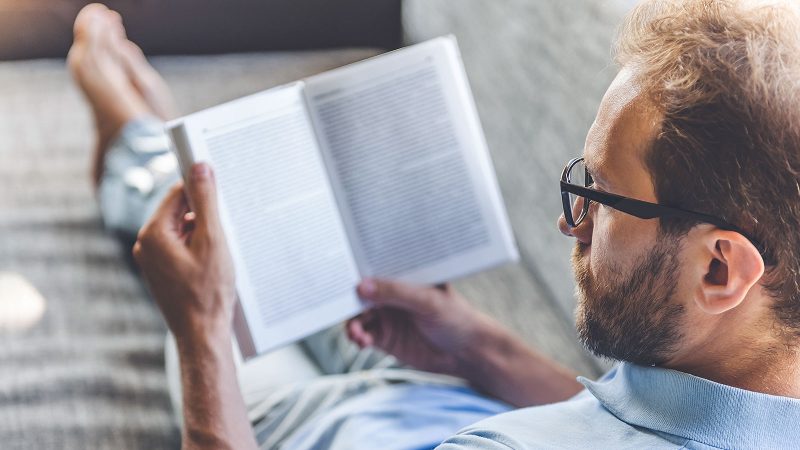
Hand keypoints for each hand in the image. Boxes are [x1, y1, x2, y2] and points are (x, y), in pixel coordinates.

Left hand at [133, 163, 235, 342]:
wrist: (203, 334)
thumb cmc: (208, 292)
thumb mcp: (213, 240)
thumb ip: (206, 201)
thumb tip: (200, 167)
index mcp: (153, 234)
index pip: (176, 193)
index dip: (200, 189)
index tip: (221, 188)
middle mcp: (146, 245)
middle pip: (178, 211)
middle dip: (203, 216)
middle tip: (225, 231)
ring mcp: (152, 260)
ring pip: (181, 229)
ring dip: (203, 233)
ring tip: (220, 254)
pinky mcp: (162, 272)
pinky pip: (181, 247)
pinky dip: (199, 248)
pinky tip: (213, 264)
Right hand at [347, 279, 497, 375]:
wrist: (467, 353)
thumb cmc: (456, 318)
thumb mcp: (428, 301)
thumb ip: (396, 293)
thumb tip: (362, 286)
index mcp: (403, 276)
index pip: (375, 267)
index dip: (357, 269)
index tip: (341, 274)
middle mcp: (392, 294)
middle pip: (361, 293)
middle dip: (348, 299)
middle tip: (338, 305)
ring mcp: (387, 315)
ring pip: (358, 315)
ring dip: (352, 322)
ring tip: (356, 332)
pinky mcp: (385, 337)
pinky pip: (363, 335)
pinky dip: (358, 337)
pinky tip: (361, 341)